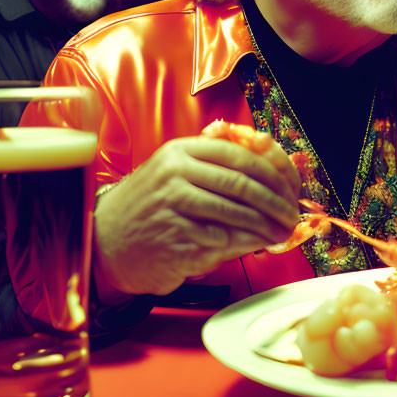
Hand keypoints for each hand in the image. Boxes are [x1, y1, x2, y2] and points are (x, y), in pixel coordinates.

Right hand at [93, 134, 300, 296]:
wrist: (106, 241)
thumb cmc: (149, 206)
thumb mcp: (174, 171)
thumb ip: (213, 164)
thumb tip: (268, 169)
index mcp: (180, 152)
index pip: (238, 155)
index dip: (271, 172)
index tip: (288, 187)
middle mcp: (175, 175)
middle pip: (242, 185)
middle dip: (275, 202)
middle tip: (290, 214)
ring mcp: (173, 208)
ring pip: (235, 214)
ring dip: (265, 226)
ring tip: (280, 232)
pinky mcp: (175, 240)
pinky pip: (221, 240)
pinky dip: (245, 243)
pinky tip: (257, 244)